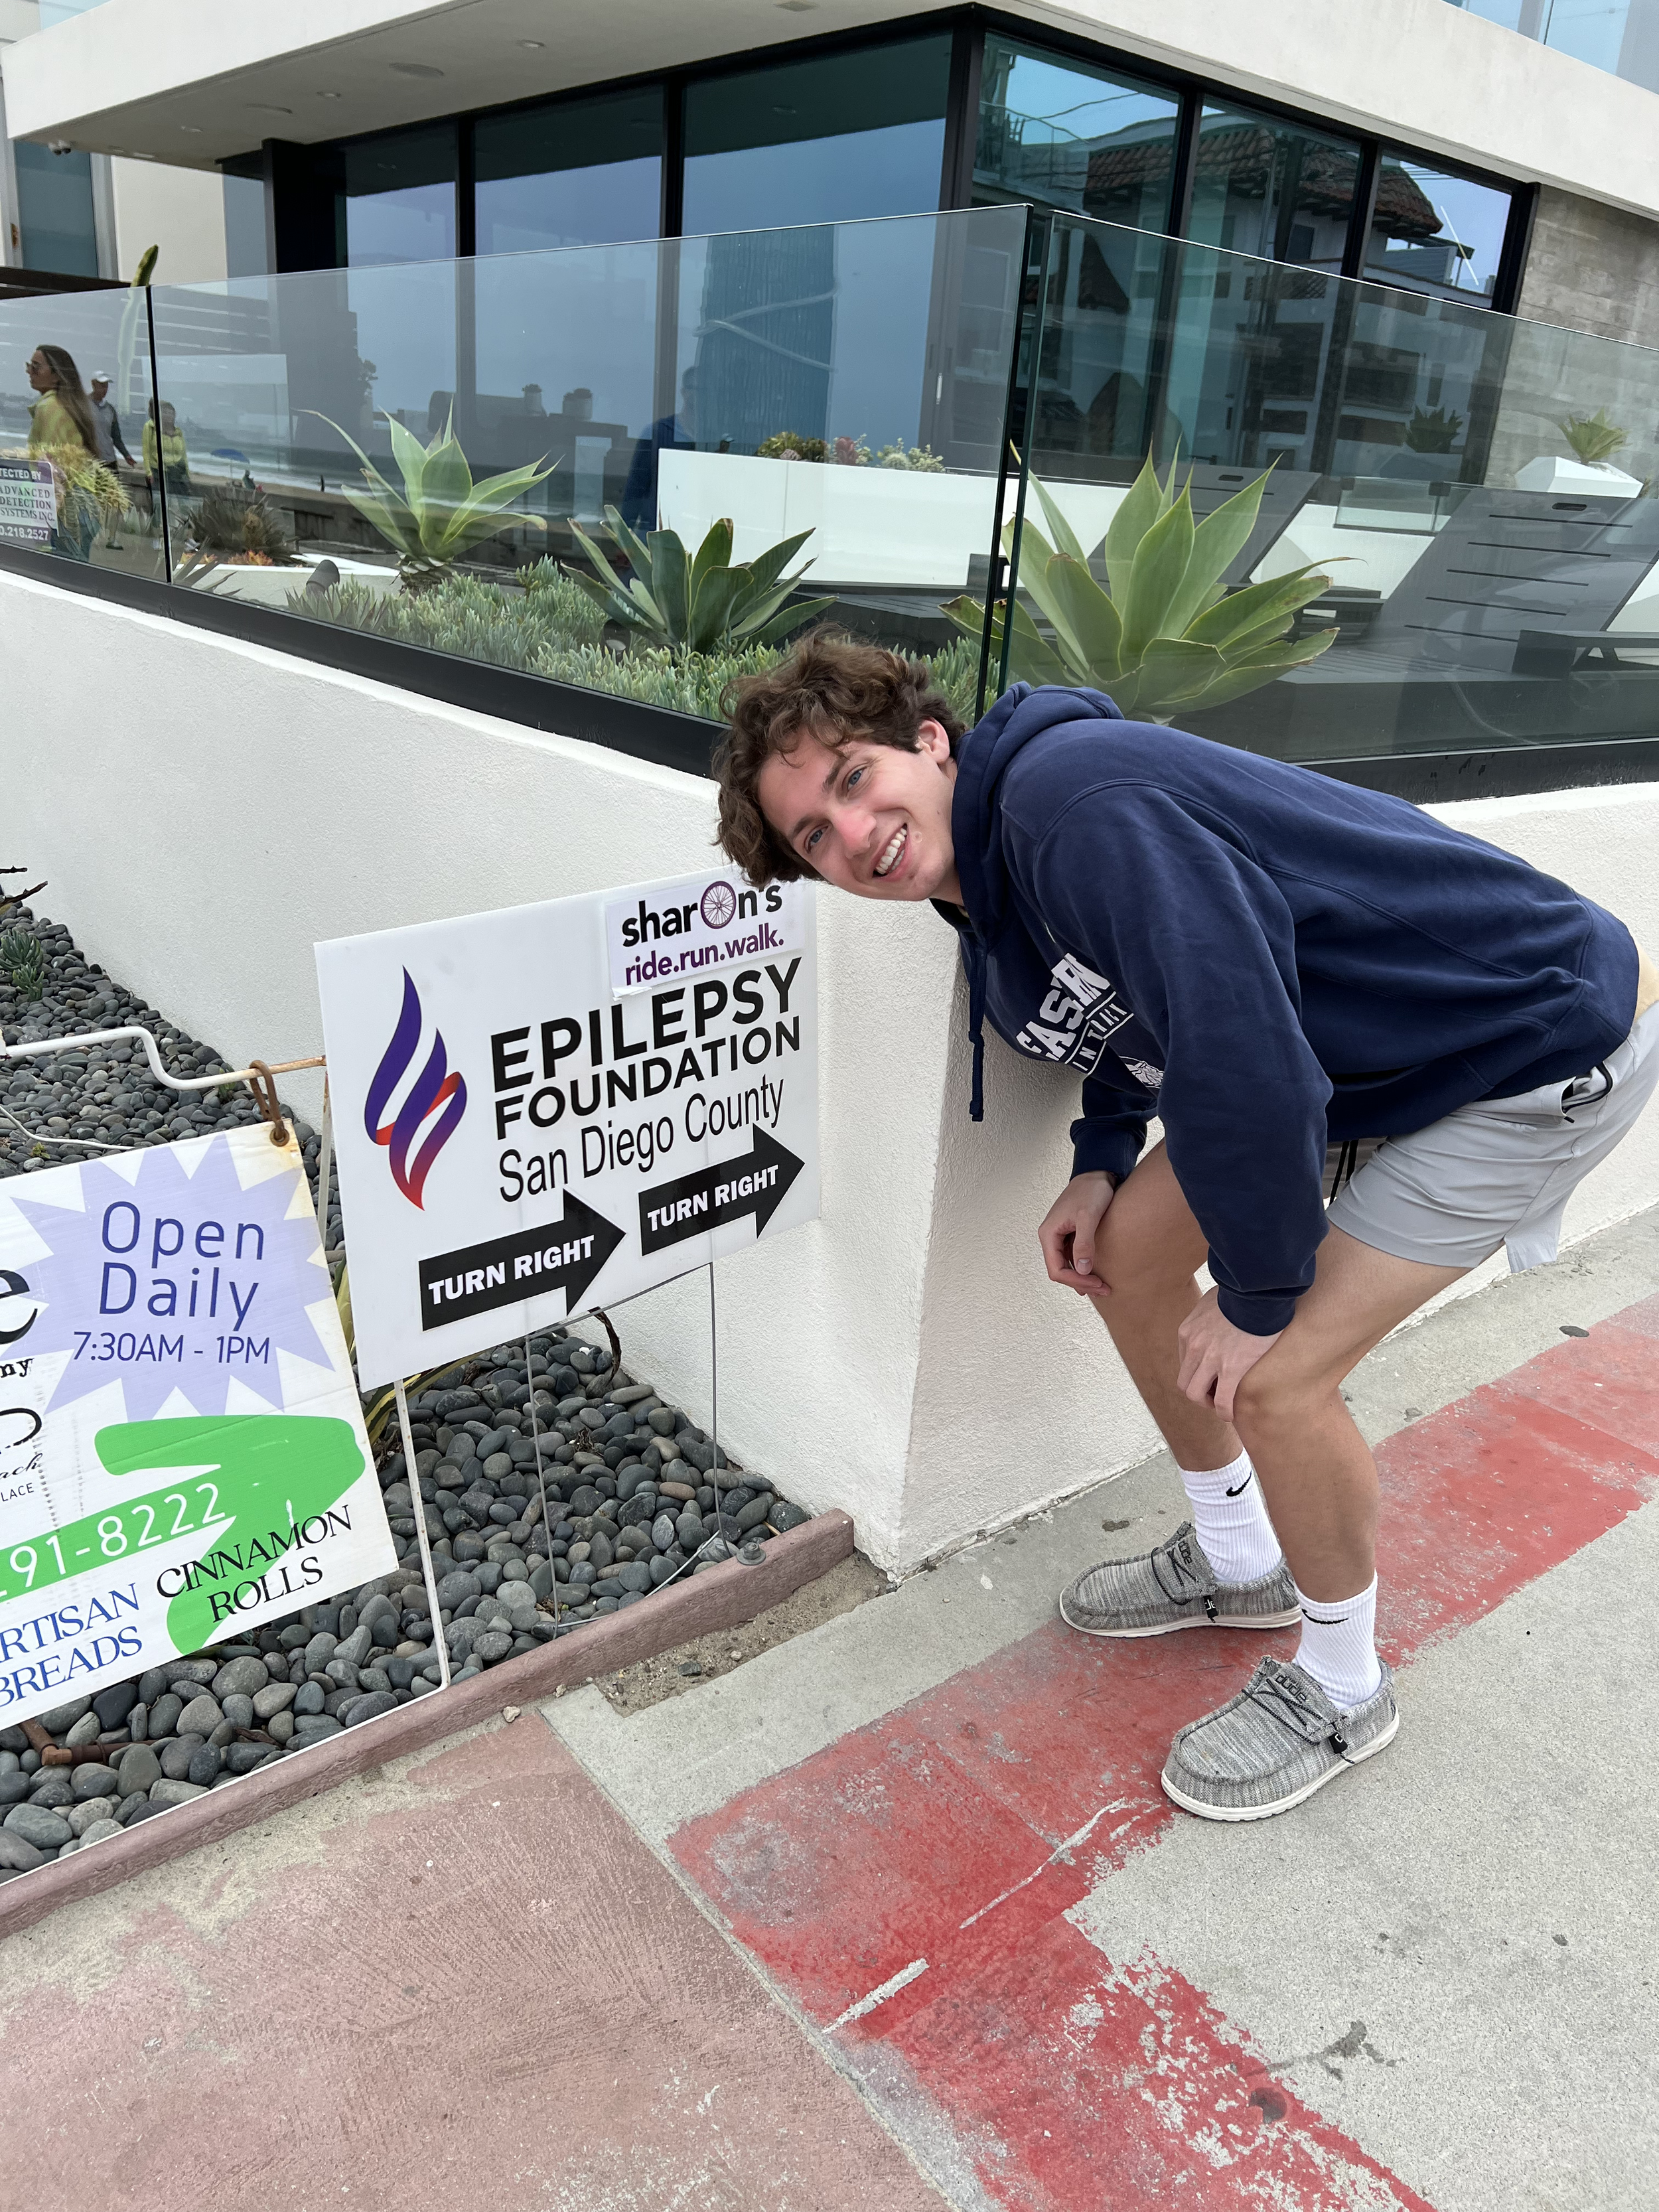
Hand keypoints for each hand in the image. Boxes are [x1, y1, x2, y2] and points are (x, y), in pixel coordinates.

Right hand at [1038, 1171, 1117, 1293]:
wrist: (1097, 1173)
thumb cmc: (1092, 1190)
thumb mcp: (1088, 1216)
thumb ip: (1084, 1242)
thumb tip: (1081, 1270)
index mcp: (1049, 1234)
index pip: (1056, 1270)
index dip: (1075, 1281)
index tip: (1097, 1283)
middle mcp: (1051, 1237)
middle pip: (1061, 1271)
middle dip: (1081, 1283)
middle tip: (1104, 1289)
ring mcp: (1060, 1236)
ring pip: (1067, 1266)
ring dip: (1083, 1277)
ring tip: (1102, 1285)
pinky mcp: (1070, 1234)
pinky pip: (1073, 1257)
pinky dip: (1084, 1267)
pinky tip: (1096, 1273)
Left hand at [1176, 1288, 1280, 1421]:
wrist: (1257, 1291)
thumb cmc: (1241, 1293)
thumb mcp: (1212, 1300)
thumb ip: (1208, 1315)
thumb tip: (1214, 1318)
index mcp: (1187, 1332)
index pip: (1184, 1364)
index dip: (1197, 1375)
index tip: (1211, 1378)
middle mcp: (1193, 1347)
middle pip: (1185, 1382)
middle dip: (1198, 1393)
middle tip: (1215, 1394)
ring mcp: (1210, 1359)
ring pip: (1196, 1395)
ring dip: (1208, 1404)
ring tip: (1221, 1405)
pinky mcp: (1231, 1369)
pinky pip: (1223, 1401)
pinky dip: (1225, 1412)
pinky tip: (1232, 1414)